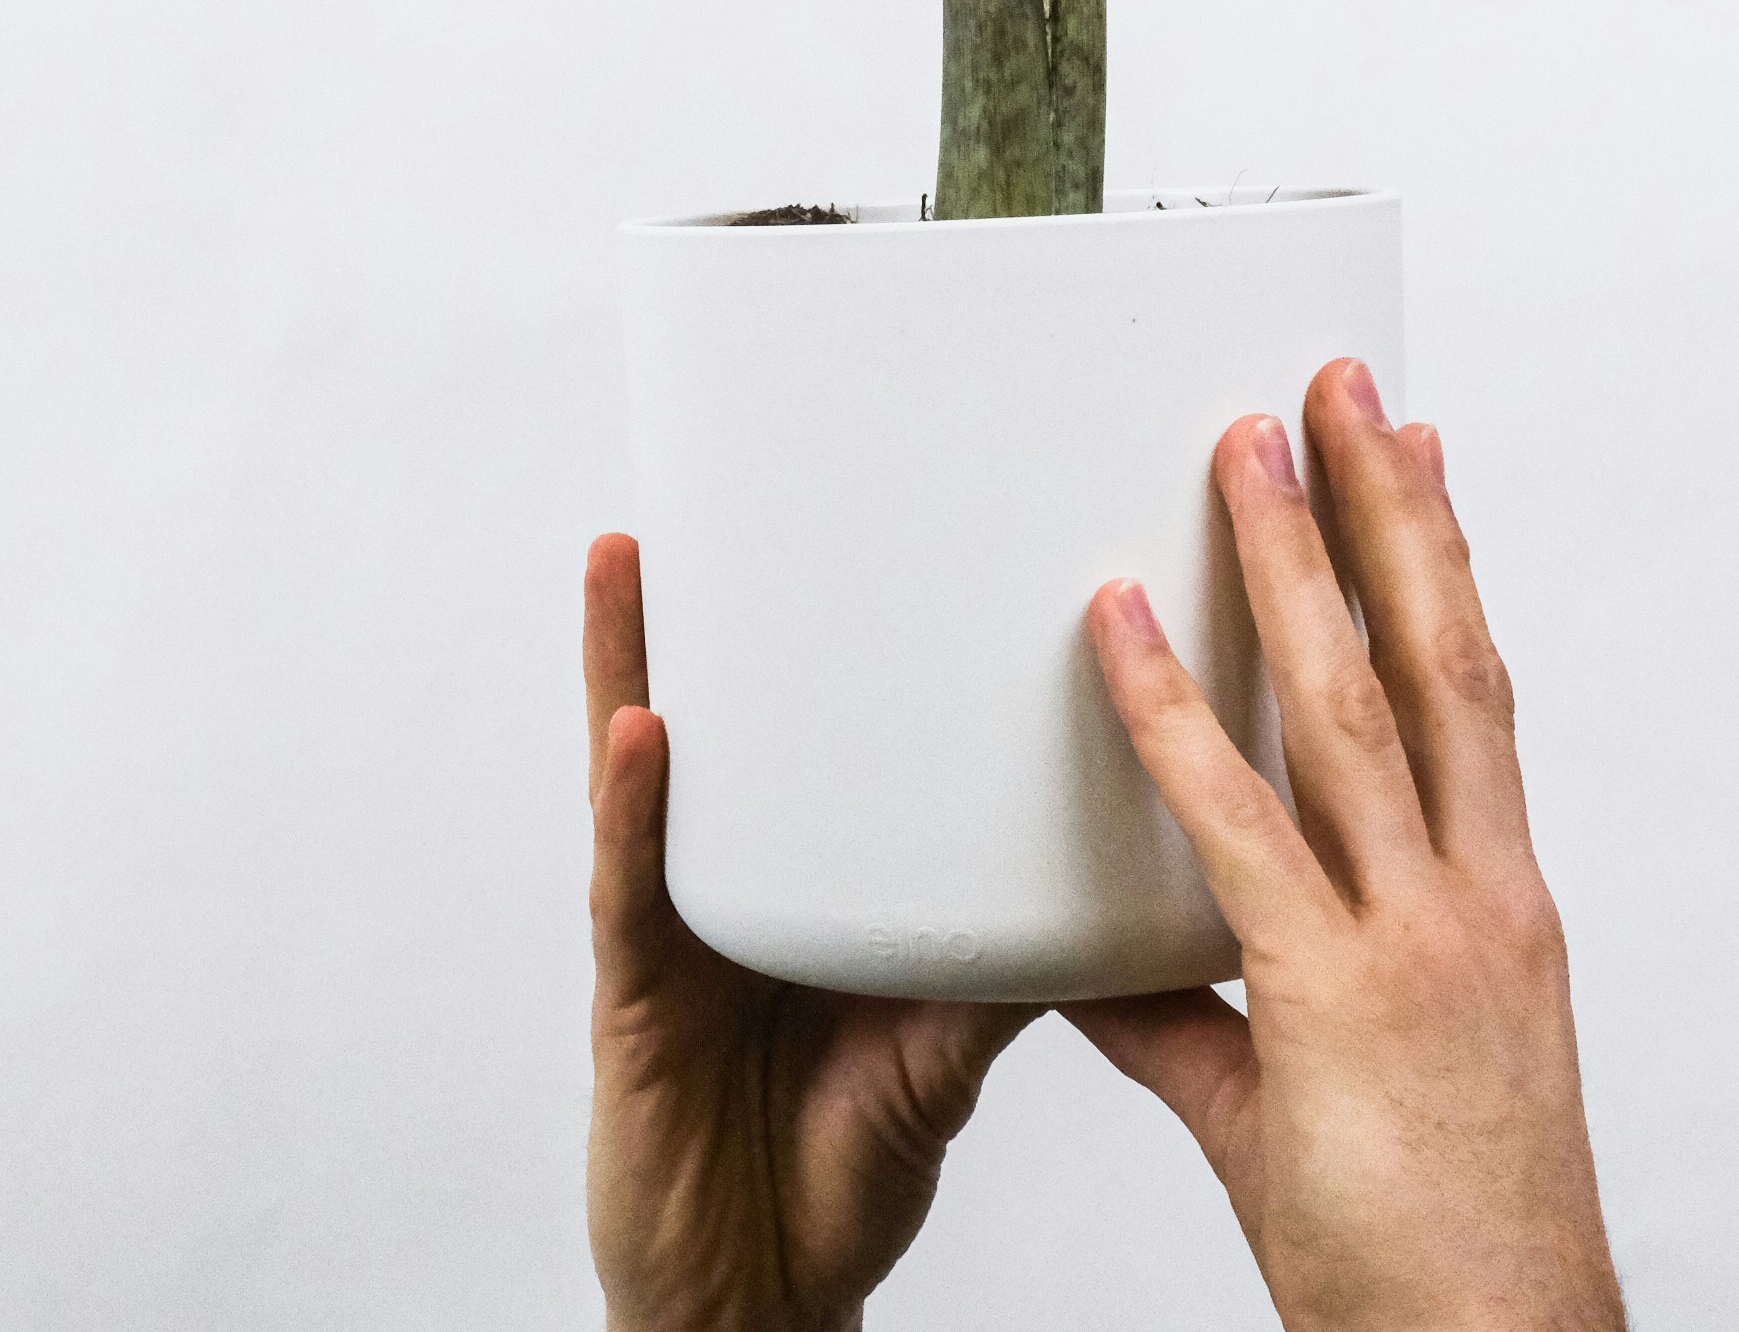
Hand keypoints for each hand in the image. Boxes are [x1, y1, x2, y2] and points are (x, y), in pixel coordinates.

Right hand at [582, 532, 1037, 1331]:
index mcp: (798, 884)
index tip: (838, 527)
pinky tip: (643, 734)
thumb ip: (1000, 963)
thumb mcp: (941, 1046)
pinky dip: (636, 812)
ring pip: (647, 778)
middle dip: (696, 614)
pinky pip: (636, 889)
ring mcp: (671, 937)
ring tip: (637, 559)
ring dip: (633, 664)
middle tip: (701, 487)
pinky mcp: (638, 1004)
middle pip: (713, 728)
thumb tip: (1105, 879)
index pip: (801, 738)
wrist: (761, 1297)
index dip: (806, 640)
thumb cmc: (838, 1167)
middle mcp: (724, 887)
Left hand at [1073, 364, 1622, 1331]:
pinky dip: (1171, 713)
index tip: (1425, 451)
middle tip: (1344, 385)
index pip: (1475, 693)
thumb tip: (1106, 956)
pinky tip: (1119, 624)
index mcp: (1497, 908)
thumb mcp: (1327, 1099)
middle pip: (1436, 656)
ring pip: (1351, 706)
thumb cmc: (1434, 1255)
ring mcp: (1412, 940)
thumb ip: (1212, 1011)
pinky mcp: (1332, 999)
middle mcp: (1473, 898)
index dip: (1449, 563)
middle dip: (1388, 506)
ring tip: (1247, 441)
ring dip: (1294, 559)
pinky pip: (1232, 827)